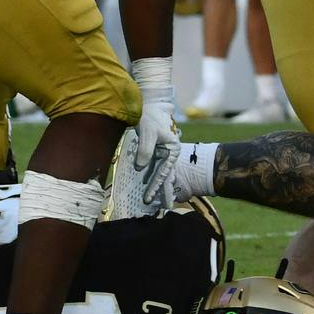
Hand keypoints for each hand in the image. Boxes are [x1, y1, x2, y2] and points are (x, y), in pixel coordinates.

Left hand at [129, 59, 178, 211]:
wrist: (150, 104)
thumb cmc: (150, 116)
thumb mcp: (148, 132)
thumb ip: (145, 150)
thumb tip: (142, 168)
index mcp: (172, 150)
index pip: (164, 172)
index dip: (156, 186)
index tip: (150, 198)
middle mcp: (169, 154)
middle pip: (167, 177)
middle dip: (164, 192)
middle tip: (165, 209)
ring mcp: (162, 154)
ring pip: (161, 174)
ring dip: (159, 188)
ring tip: (158, 204)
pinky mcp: (155, 152)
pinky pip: (154, 168)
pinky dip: (153, 179)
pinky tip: (149, 188)